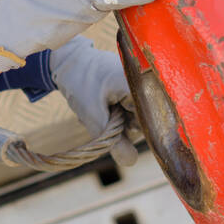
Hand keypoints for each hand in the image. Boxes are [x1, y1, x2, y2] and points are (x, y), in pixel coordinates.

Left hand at [49, 35, 138, 166]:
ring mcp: (146, 87)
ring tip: (101, 106)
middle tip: (101, 112)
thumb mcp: (92, 115)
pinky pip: (133, 112)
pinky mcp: (139, 90)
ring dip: (118, 121)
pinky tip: (105, 104)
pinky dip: (118, 114)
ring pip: (137, 119)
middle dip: (122, 126)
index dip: (131, 131)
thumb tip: (131, 162)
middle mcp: (151, 84)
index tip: (114, 124)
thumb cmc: (80, 83)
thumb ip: (112, 141)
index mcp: (144, 85)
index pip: (152, 123)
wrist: (70, 61)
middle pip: (145, 123)